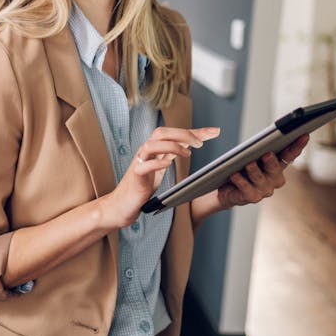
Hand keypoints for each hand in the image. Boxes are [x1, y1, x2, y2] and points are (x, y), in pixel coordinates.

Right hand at [103, 126, 220, 226]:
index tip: (214, 131)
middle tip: (201, 143)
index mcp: (153, 149)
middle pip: (161, 132)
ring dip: (171, 146)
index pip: (174, 133)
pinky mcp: (135, 177)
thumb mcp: (160, 167)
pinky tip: (168, 164)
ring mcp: (138, 163)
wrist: (121, 204)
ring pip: (151, 145)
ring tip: (187, 153)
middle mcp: (145, 152)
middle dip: (183, 134)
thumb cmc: (141, 186)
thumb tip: (189, 143)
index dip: (195, 131)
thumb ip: (171, 154)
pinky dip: (156, 163)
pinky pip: (144, 166)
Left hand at [217, 134, 308, 208]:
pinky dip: (240, 181)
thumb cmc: (240, 168)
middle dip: (272, 161)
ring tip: (249, 163)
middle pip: (275, 168)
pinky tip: (234, 175)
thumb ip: (250, 145)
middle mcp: (274, 179)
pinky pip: (246, 188)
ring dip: (254, 171)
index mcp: (277, 165)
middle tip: (267, 154)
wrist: (227, 189)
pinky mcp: (251, 197)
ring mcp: (264, 189)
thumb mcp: (246, 155)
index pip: (289, 155)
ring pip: (259, 178)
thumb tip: (227, 130)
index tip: (304, 135)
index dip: (297, 146)